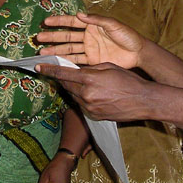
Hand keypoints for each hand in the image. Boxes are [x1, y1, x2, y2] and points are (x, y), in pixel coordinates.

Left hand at [35, 62, 152, 122]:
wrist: (144, 101)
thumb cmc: (129, 80)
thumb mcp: (108, 66)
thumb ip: (90, 68)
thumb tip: (77, 69)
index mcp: (89, 79)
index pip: (63, 74)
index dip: (49, 70)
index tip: (39, 67)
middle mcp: (86, 95)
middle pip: (66, 85)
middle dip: (62, 79)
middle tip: (58, 73)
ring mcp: (89, 107)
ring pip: (74, 96)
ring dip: (74, 89)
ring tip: (84, 84)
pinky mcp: (93, 116)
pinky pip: (82, 105)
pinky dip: (83, 99)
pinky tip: (93, 95)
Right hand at [37, 12, 144, 68]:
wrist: (138, 53)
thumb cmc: (127, 35)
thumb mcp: (113, 25)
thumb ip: (96, 20)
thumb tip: (79, 14)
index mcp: (92, 25)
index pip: (72, 22)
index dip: (59, 22)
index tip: (46, 22)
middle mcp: (88, 36)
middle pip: (67, 36)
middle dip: (53, 37)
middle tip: (39, 38)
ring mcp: (89, 48)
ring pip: (69, 49)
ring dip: (56, 50)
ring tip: (43, 53)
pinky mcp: (92, 60)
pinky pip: (77, 61)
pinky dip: (67, 62)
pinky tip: (56, 63)